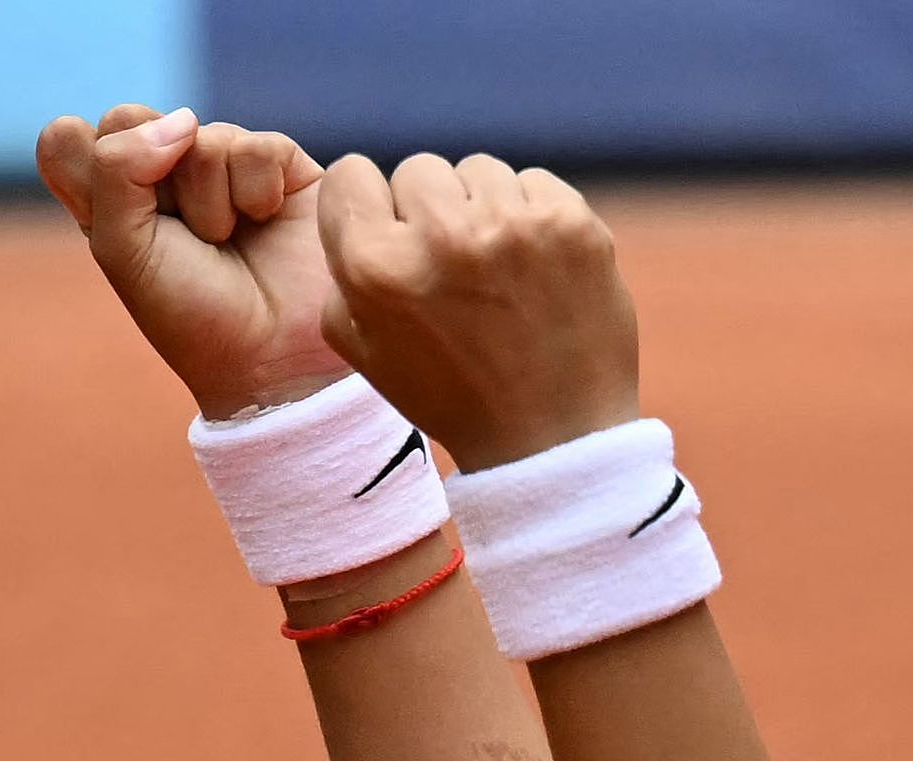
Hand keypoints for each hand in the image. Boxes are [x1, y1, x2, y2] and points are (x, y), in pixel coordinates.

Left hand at [36, 105, 344, 420]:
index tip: (119, 224)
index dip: (88, 169)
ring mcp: (221, 163)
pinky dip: (257, 193)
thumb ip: (119, 168)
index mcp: (111, 198)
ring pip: (197, 135)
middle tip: (180, 236)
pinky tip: (267, 222)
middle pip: (127, 118)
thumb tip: (183, 119)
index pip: (68, 139)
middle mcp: (162, 173)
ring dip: (211, 203)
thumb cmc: (192, 316)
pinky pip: (256, 145)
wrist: (274, 358)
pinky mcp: (279, 163)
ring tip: (229, 242)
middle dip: (150, 179)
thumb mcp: (124, 250)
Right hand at [314, 154, 640, 471]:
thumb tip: (356, 204)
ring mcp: (513, 225)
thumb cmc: (453, 395)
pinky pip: (534, 184)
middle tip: (454, 273)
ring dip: (482, 211)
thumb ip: (342, 268)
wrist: (553, 438)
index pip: (349, 175)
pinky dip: (533, 218)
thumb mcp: (364, 349)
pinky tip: (537, 271)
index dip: (368, 207)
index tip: (393, 238)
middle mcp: (443, 236)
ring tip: (498, 275)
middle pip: (417, 170)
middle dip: (429, 213)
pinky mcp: (571, 223)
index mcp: (377, 268)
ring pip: (478, 172)